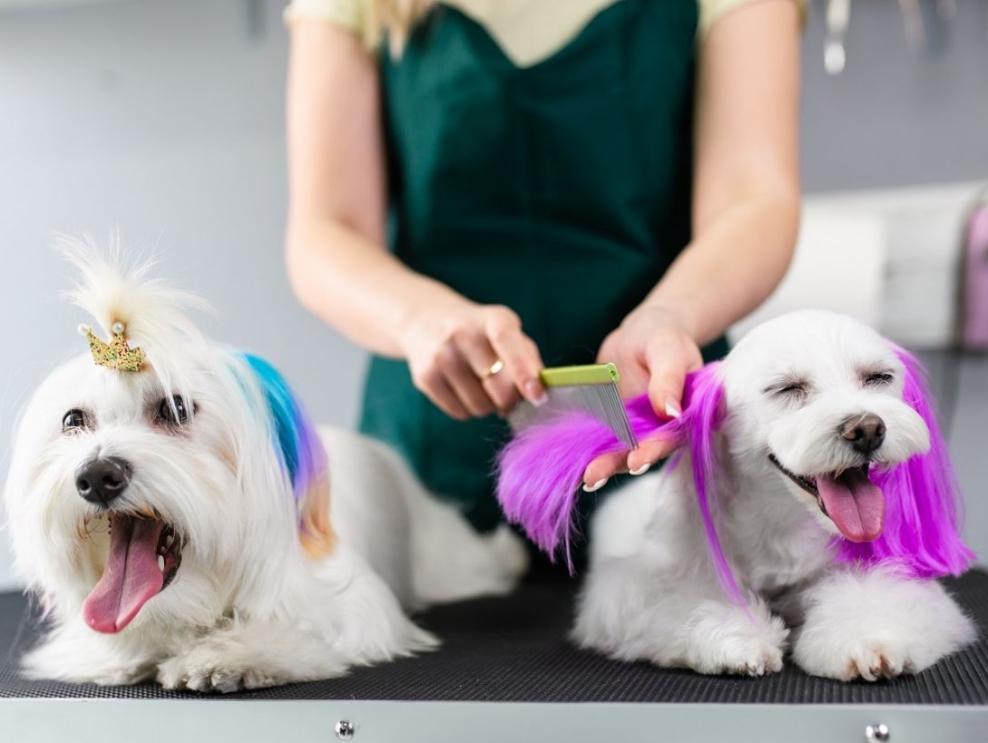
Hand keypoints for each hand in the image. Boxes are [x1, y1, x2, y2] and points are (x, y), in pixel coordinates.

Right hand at [399, 299, 546, 419]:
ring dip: (488, 406)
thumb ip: (528, 359)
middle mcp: (463, 333)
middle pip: (498, 388)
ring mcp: (441, 355)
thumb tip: (538, 394)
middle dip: (510, 401)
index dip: (524, 371)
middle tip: (508, 396)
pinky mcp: (425, 377)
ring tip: (481, 385)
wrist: (425, 320)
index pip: (508, 342)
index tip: (537, 396)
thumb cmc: (481, 333)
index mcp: (493, 318)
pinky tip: (463, 388)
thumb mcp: (506, 332)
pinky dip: (468, 409)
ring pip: (480, 406)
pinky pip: (460, 413)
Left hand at [583, 305, 702, 488]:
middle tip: (594, 477)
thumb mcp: (668, 350)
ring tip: (583, 476)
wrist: (641, 333)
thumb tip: (671, 412)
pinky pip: (602, 438)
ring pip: (621, 450)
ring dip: (602, 464)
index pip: (672, 436)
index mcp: (688, 413)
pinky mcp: (616, 424)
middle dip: (618, 464)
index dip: (654, 450)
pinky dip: (589, 449)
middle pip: (643, 451)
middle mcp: (664, 427)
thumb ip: (669, 379)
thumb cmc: (664, 336)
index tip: (636, 462)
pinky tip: (572, 462)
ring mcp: (639, 428)